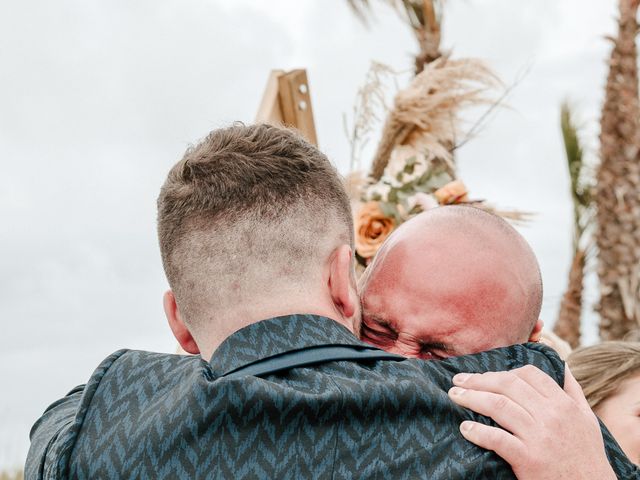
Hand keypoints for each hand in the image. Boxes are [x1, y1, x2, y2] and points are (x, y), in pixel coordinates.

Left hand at [447, 365, 615, 479]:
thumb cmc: (586, 454)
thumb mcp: (587, 418)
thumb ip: (572, 390)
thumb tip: (561, 364)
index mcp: (563, 403)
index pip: (528, 374)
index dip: (502, 371)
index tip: (484, 376)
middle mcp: (551, 416)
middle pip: (507, 385)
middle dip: (478, 380)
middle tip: (458, 380)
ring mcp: (539, 437)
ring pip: (498, 406)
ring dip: (470, 398)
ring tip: (454, 396)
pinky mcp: (528, 459)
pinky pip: (497, 439)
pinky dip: (478, 431)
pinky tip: (465, 428)